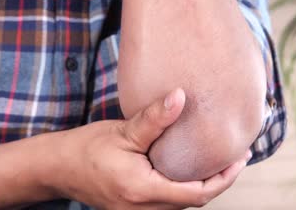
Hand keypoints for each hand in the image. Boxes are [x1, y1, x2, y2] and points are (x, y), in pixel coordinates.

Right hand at [56, 88, 250, 208]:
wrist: (56, 168)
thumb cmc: (86, 148)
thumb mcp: (123, 131)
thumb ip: (155, 118)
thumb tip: (182, 96)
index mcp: (143, 190)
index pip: (197, 194)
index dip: (223, 178)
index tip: (239, 159)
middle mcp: (142, 208)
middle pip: (193, 202)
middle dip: (218, 181)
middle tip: (234, 157)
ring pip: (181, 204)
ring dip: (203, 185)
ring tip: (218, 161)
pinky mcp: (133, 208)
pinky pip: (168, 203)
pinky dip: (185, 187)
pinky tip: (190, 168)